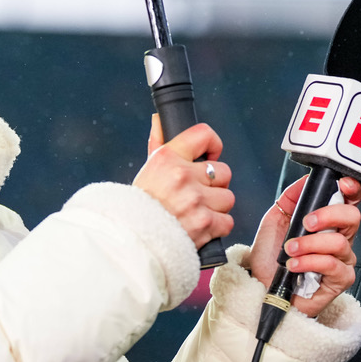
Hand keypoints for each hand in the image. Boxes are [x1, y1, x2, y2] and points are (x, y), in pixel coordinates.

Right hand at [133, 114, 234, 248]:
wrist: (133, 242)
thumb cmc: (139, 206)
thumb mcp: (147, 170)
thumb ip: (158, 144)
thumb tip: (160, 119)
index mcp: (167, 157)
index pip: (204, 134)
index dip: (213, 146)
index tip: (210, 156)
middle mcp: (182, 176)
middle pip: (223, 171)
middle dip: (214, 185)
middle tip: (197, 195)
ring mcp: (194, 200)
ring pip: (227, 198)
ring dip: (216, 208)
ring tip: (196, 213)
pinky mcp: (204, 224)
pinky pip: (227, 221)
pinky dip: (217, 227)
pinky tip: (200, 228)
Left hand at [247, 174, 360, 318]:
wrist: (261, 286)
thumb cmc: (271, 255)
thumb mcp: (276, 217)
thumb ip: (293, 196)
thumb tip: (308, 178)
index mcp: (328, 220)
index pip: (350, 200)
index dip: (352, 189)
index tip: (343, 185)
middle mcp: (340, 237)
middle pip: (353, 216)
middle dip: (328, 215)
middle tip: (306, 223)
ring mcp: (342, 259)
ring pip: (339, 242)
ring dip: (309, 244)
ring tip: (290, 250)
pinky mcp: (340, 280)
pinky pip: (332, 265)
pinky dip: (309, 262)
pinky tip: (294, 265)